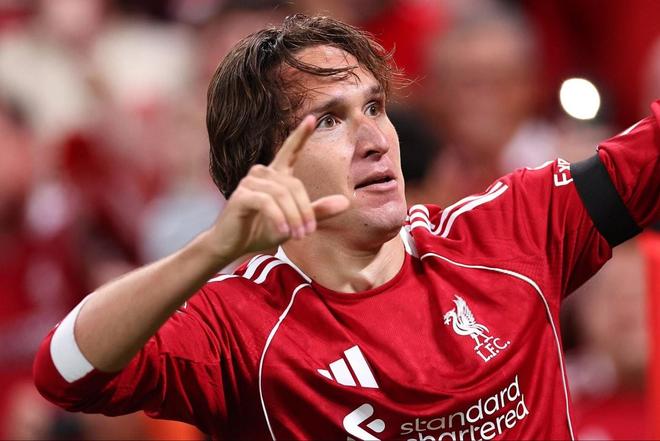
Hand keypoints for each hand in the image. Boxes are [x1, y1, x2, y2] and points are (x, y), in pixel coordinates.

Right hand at [208, 115, 349, 260]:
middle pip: (294, 185)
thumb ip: (317, 212)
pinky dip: (278, 218)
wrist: (232, 245)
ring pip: (282, 194)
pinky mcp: (241, 196)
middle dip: (304, 211)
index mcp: (275, 175)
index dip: (301, 135)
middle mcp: (262, 173)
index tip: (312, 119)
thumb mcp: (294, 223)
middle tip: (307, 233)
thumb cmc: (261, 231)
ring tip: (297, 236)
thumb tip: (346, 203)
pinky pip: (267, 203)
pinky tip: (282, 232)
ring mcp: (249, 183)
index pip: (289, 150)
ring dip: (293, 217)